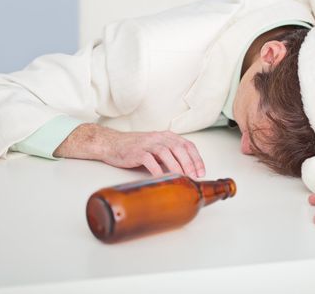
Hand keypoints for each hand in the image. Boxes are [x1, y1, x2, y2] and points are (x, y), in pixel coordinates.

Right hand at [54, 124, 204, 177]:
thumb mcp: (156, 148)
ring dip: (177, 166)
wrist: (112, 144)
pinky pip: (149, 160)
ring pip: (166, 152)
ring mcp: (147, 144)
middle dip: (190, 163)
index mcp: (166, 136)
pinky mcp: (136, 152)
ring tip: (183, 178)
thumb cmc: (135, 148)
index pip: (187, 144)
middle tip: (195, 177)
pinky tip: (162, 178)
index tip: (202, 172)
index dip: (197, 158)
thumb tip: (186, 172)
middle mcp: (159, 137)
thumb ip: (170, 156)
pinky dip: (157, 169)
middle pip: (179, 148)